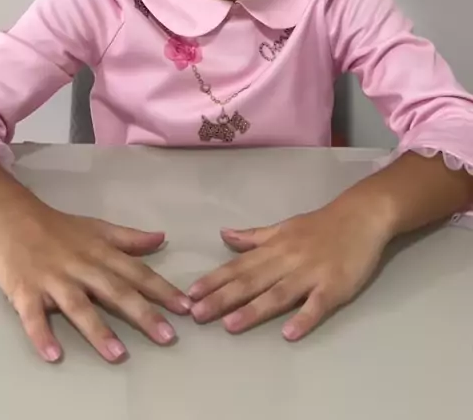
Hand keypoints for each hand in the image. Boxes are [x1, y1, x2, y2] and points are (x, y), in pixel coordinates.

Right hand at [0, 199, 190, 362]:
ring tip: (118, 354)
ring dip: (98, 330)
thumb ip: (129, 238)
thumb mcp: (97, 227)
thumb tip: (162, 238)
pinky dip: (42, 335)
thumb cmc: (59, 228)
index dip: (162, 290)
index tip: (186, 307)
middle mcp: (82, 267)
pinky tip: (54, 354)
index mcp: (101, 253)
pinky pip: (34, 317)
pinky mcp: (26, 292)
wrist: (13, 218)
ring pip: (79, 307)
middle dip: (143, 314)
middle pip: (115, 291)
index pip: (137, 273)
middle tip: (167, 336)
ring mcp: (54, 280)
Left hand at [188, 198, 391, 339]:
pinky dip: (304, 318)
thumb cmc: (320, 225)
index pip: (239, 265)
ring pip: (278, 293)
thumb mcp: (283, 226)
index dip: (214, 280)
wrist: (361, 216)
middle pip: (251, 281)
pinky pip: (317, 304)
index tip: (190, 294)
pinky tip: (289, 334)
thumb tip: (224, 235)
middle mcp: (287, 259)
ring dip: (254, 310)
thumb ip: (254, 237)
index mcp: (274, 247)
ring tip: (230, 325)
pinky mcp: (334, 286)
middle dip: (223, 298)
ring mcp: (310, 273)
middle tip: (197, 314)